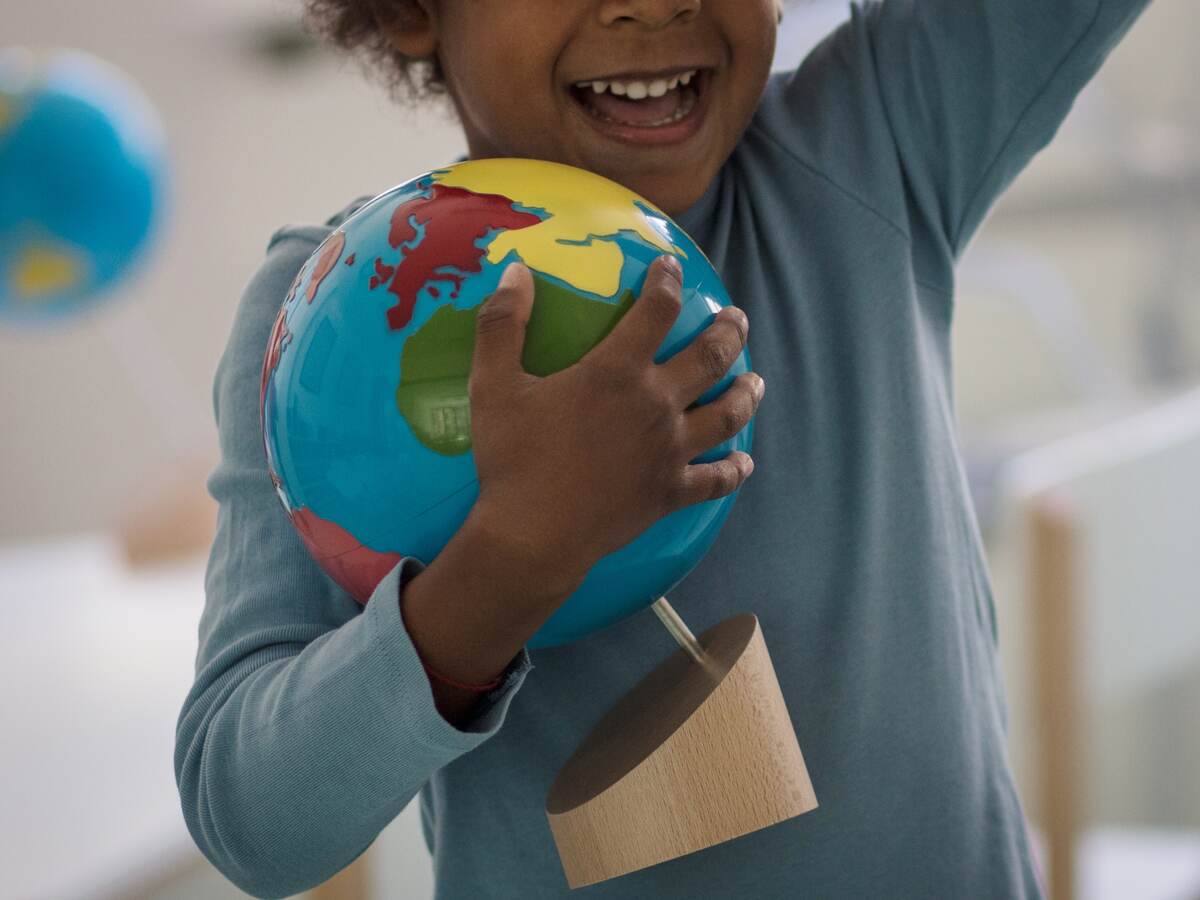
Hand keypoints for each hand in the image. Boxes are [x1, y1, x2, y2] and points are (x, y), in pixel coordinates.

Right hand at [464, 255, 763, 580]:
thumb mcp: (493, 386)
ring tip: (756, 381)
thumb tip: (515, 272)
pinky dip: (734, 469)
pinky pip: (716, 479)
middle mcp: (656, 404)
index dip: (667, 282)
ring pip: (727, 415)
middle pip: (710, 358)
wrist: (533, 535)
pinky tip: (744, 463)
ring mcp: (670, 450)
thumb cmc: (512, 459)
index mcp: (616, 371)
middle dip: (729, 332)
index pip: (656, 310)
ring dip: (746, 393)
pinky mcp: (671, 492)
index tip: (670, 268)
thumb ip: (502, 324)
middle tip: (737, 319)